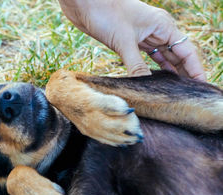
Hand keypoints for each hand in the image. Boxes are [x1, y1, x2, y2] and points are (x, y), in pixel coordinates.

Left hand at [58, 0, 205, 80]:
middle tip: (188, 96)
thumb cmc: (106, 13)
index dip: (195, 69)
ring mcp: (142, 36)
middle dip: (183, 74)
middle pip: (176, 56)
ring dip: (168, 73)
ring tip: (175, 92)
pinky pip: (145, 58)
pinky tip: (155, 82)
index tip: (201, 87)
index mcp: (163, 26)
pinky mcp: (128, 42)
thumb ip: (136, 65)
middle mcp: (156, 31)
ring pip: (162, 58)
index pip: (186, 51)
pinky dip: (150, 70)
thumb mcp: (123, 41)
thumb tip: (146, 86)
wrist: (83, 3)